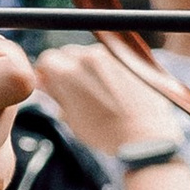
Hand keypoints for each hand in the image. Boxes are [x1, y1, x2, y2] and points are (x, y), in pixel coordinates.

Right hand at [26, 40, 184, 159]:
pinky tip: (112, 89)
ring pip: (88, 53)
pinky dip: (106, 69)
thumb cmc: (106, 133)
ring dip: (87, 67)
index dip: (47, 73)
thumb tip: (45, 83)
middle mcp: (87, 58)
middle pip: (67, 53)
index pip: (47, 59)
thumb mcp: (71, 118)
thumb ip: (56, 95)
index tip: (51, 84)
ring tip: (97, 91)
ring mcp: (109, 56)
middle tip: (73, 89)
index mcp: (67, 73)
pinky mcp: (128, 58)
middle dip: (66, 68)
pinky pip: (109, 57)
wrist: (144, 136)